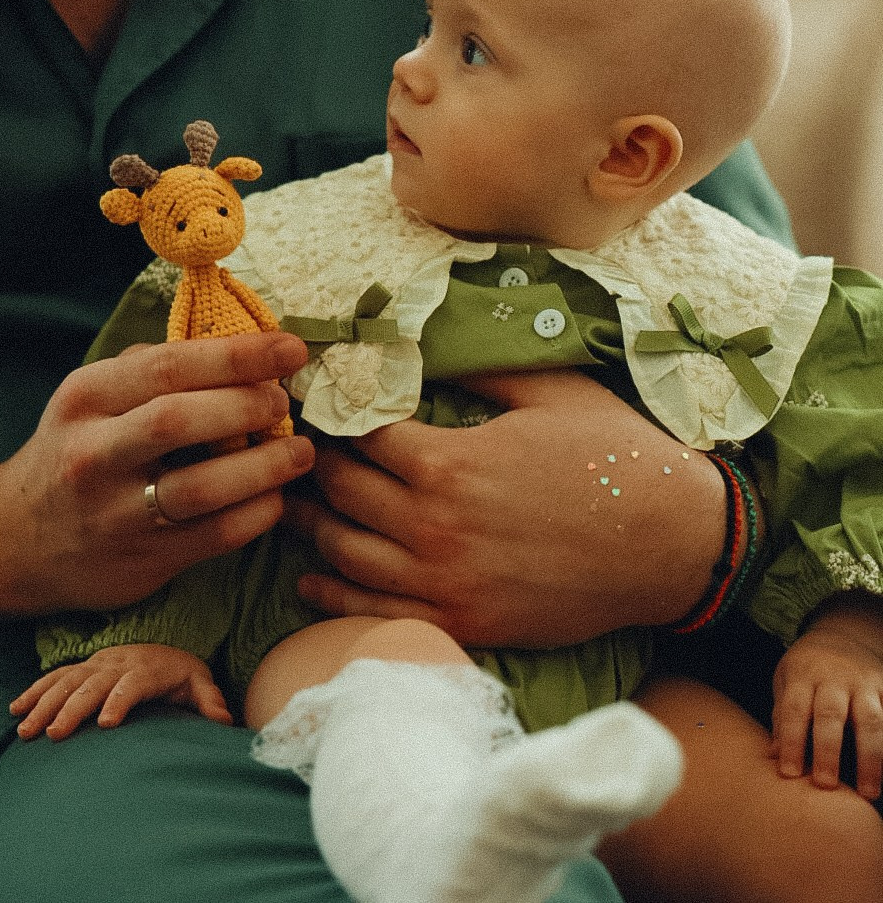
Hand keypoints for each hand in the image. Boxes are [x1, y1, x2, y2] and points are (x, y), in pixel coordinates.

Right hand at [0, 331, 313, 620]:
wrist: (15, 542)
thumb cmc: (75, 451)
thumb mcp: (92, 397)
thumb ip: (152, 368)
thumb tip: (238, 343)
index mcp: (86, 398)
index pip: (168, 366)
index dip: (237, 354)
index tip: (289, 348)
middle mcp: (94, 453)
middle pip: (181, 420)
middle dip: (248, 404)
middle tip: (284, 400)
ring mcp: (116, 513)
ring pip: (202, 487)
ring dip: (265, 466)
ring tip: (300, 452)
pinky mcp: (141, 561)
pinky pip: (215, 536)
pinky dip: (257, 513)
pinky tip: (276, 496)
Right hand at [10, 643, 231, 738]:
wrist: (159, 652)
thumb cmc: (180, 675)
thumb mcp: (199, 684)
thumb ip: (209, 700)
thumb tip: (225, 719)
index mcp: (146, 669)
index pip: (132, 684)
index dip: (119, 701)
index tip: (107, 724)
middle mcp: (116, 664)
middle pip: (92, 684)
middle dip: (73, 708)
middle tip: (54, 735)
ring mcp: (95, 665)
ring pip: (66, 680)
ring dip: (44, 703)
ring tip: (26, 730)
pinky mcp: (81, 668)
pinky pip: (54, 677)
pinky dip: (34, 691)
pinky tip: (16, 709)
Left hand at [289, 369, 725, 646]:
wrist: (676, 545)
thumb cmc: (618, 456)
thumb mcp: (550, 389)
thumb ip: (482, 368)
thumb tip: (432, 345)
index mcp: (449, 461)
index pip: (359, 434)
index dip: (332, 414)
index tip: (315, 401)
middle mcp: (433, 525)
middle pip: (340, 490)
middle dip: (313, 465)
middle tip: (296, 447)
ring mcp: (445, 582)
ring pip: (344, 551)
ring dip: (310, 524)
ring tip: (292, 503)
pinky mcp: (464, 624)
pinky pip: (376, 612)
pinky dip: (332, 594)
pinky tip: (312, 576)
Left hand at [771, 595, 882, 799]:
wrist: (844, 636)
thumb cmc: (808, 668)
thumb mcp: (786, 679)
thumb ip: (781, 715)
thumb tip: (774, 755)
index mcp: (804, 674)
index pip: (795, 709)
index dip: (792, 741)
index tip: (789, 773)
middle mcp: (835, 677)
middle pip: (831, 714)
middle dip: (828, 751)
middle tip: (824, 785)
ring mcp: (865, 683)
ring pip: (870, 719)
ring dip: (870, 758)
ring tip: (867, 793)